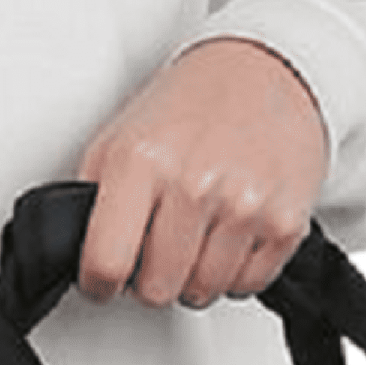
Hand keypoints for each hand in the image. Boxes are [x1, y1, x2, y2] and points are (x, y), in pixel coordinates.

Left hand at [74, 37, 328, 308]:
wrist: (264, 71)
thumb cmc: (189, 106)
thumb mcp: (119, 139)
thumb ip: (94, 200)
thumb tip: (80, 258)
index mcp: (142, 161)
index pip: (106, 263)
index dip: (98, 283)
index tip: (103, 280)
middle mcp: (194, 184)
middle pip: (156, 290)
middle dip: (150, 278)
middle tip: (156, 247)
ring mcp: (244, 206)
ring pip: (203, 293)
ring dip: (194, 275)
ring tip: (196, 234)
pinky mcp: (285, 224)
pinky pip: (247, 286)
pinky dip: (235, 272)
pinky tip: (229, 235)